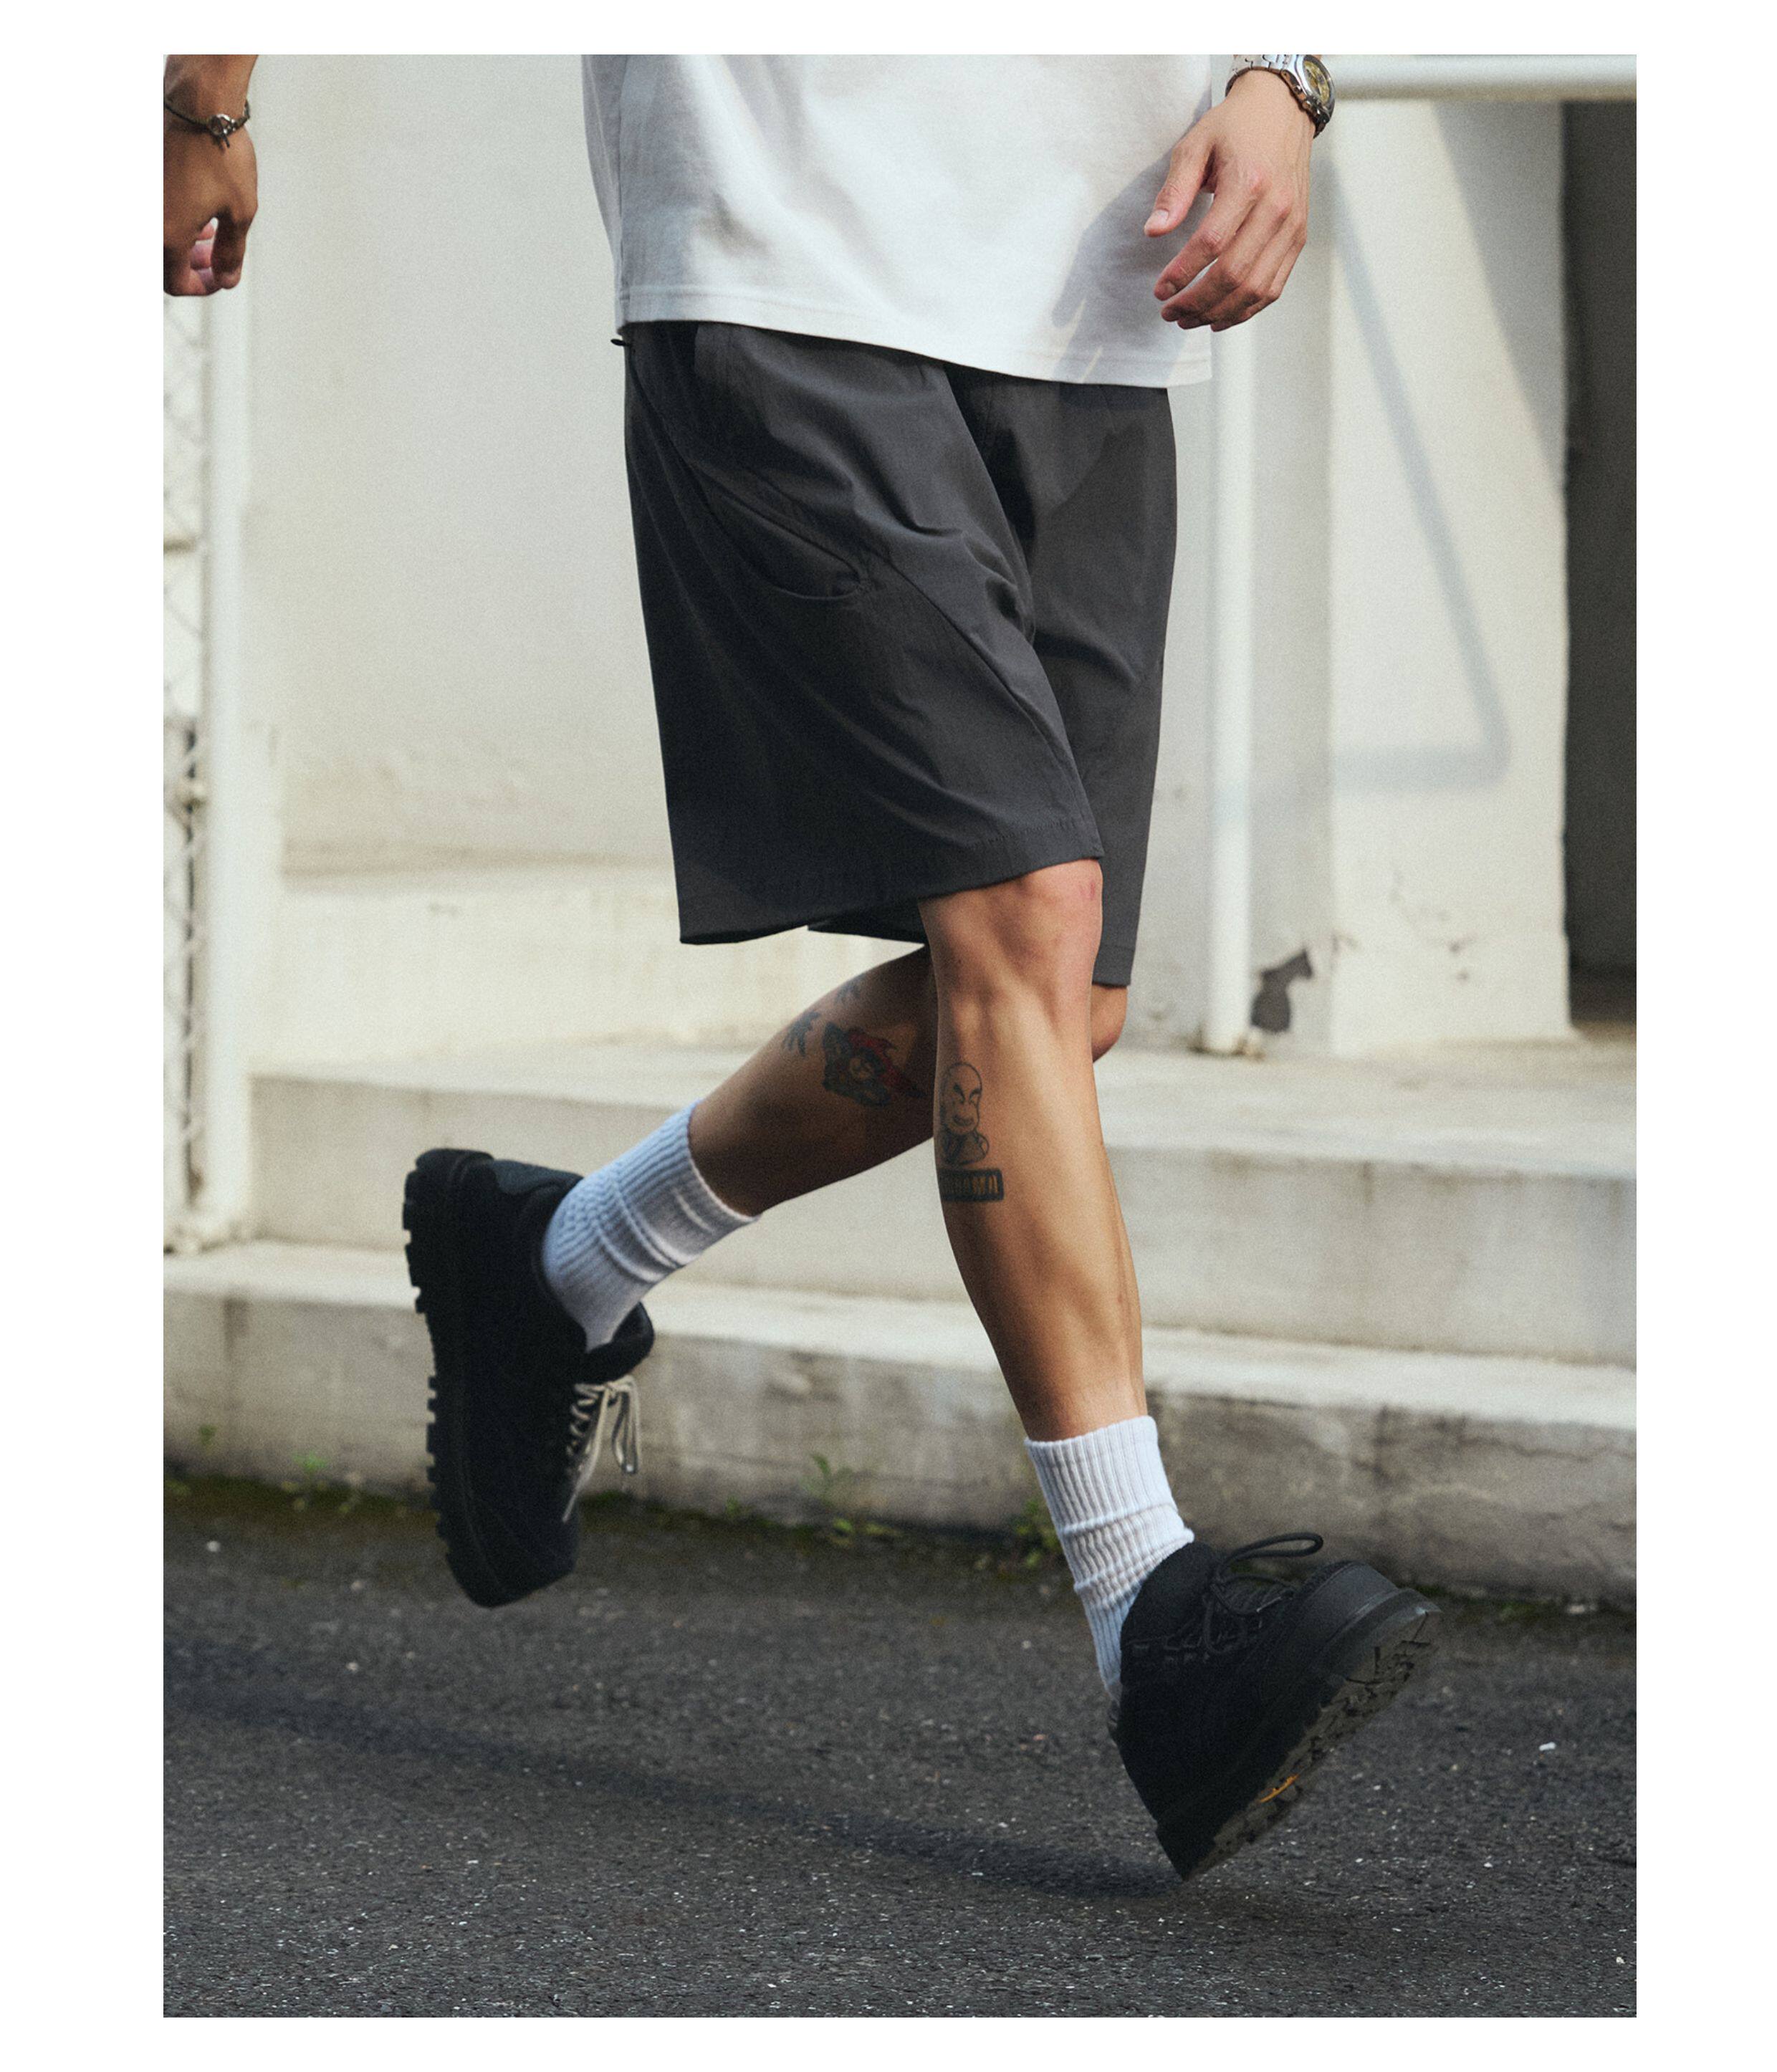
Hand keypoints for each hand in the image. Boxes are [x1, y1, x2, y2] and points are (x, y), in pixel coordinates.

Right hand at [164, 58, 257, 295]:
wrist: (199, 102)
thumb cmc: (223, 156)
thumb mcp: (240, 212)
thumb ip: (231, 252)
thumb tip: (227, 278)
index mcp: (167, 235)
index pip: (176, 283)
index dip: (203, 286)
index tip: (223, 277)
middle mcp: (147, 218)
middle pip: (162, 263)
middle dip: (191, 268)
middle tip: (218, 260)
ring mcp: (143, 197)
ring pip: (157, 238)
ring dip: (182, 245)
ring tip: (210, 236)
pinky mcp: (144, 178)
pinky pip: (154, 212)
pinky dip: (174, 221)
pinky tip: (197, 212)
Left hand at [1145, 69, 1313, 331]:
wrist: (1283, 111)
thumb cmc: (1235, 127)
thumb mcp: (1195, 145)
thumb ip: (1174, 190)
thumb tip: (1154, 232)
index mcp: (1248, 182)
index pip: (1211, 243)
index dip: (1182, 273)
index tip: (1159, 290)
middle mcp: (1276, 208)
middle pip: (1234, 274)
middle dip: (1196, 302)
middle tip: (1168, 311)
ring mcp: (1292, 226)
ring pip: (1255, 289)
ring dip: (1218, 313)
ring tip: (1188, 319)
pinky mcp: (1298, 237)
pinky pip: (1273, 287)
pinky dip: (1245, 310)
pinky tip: (1218, 316)